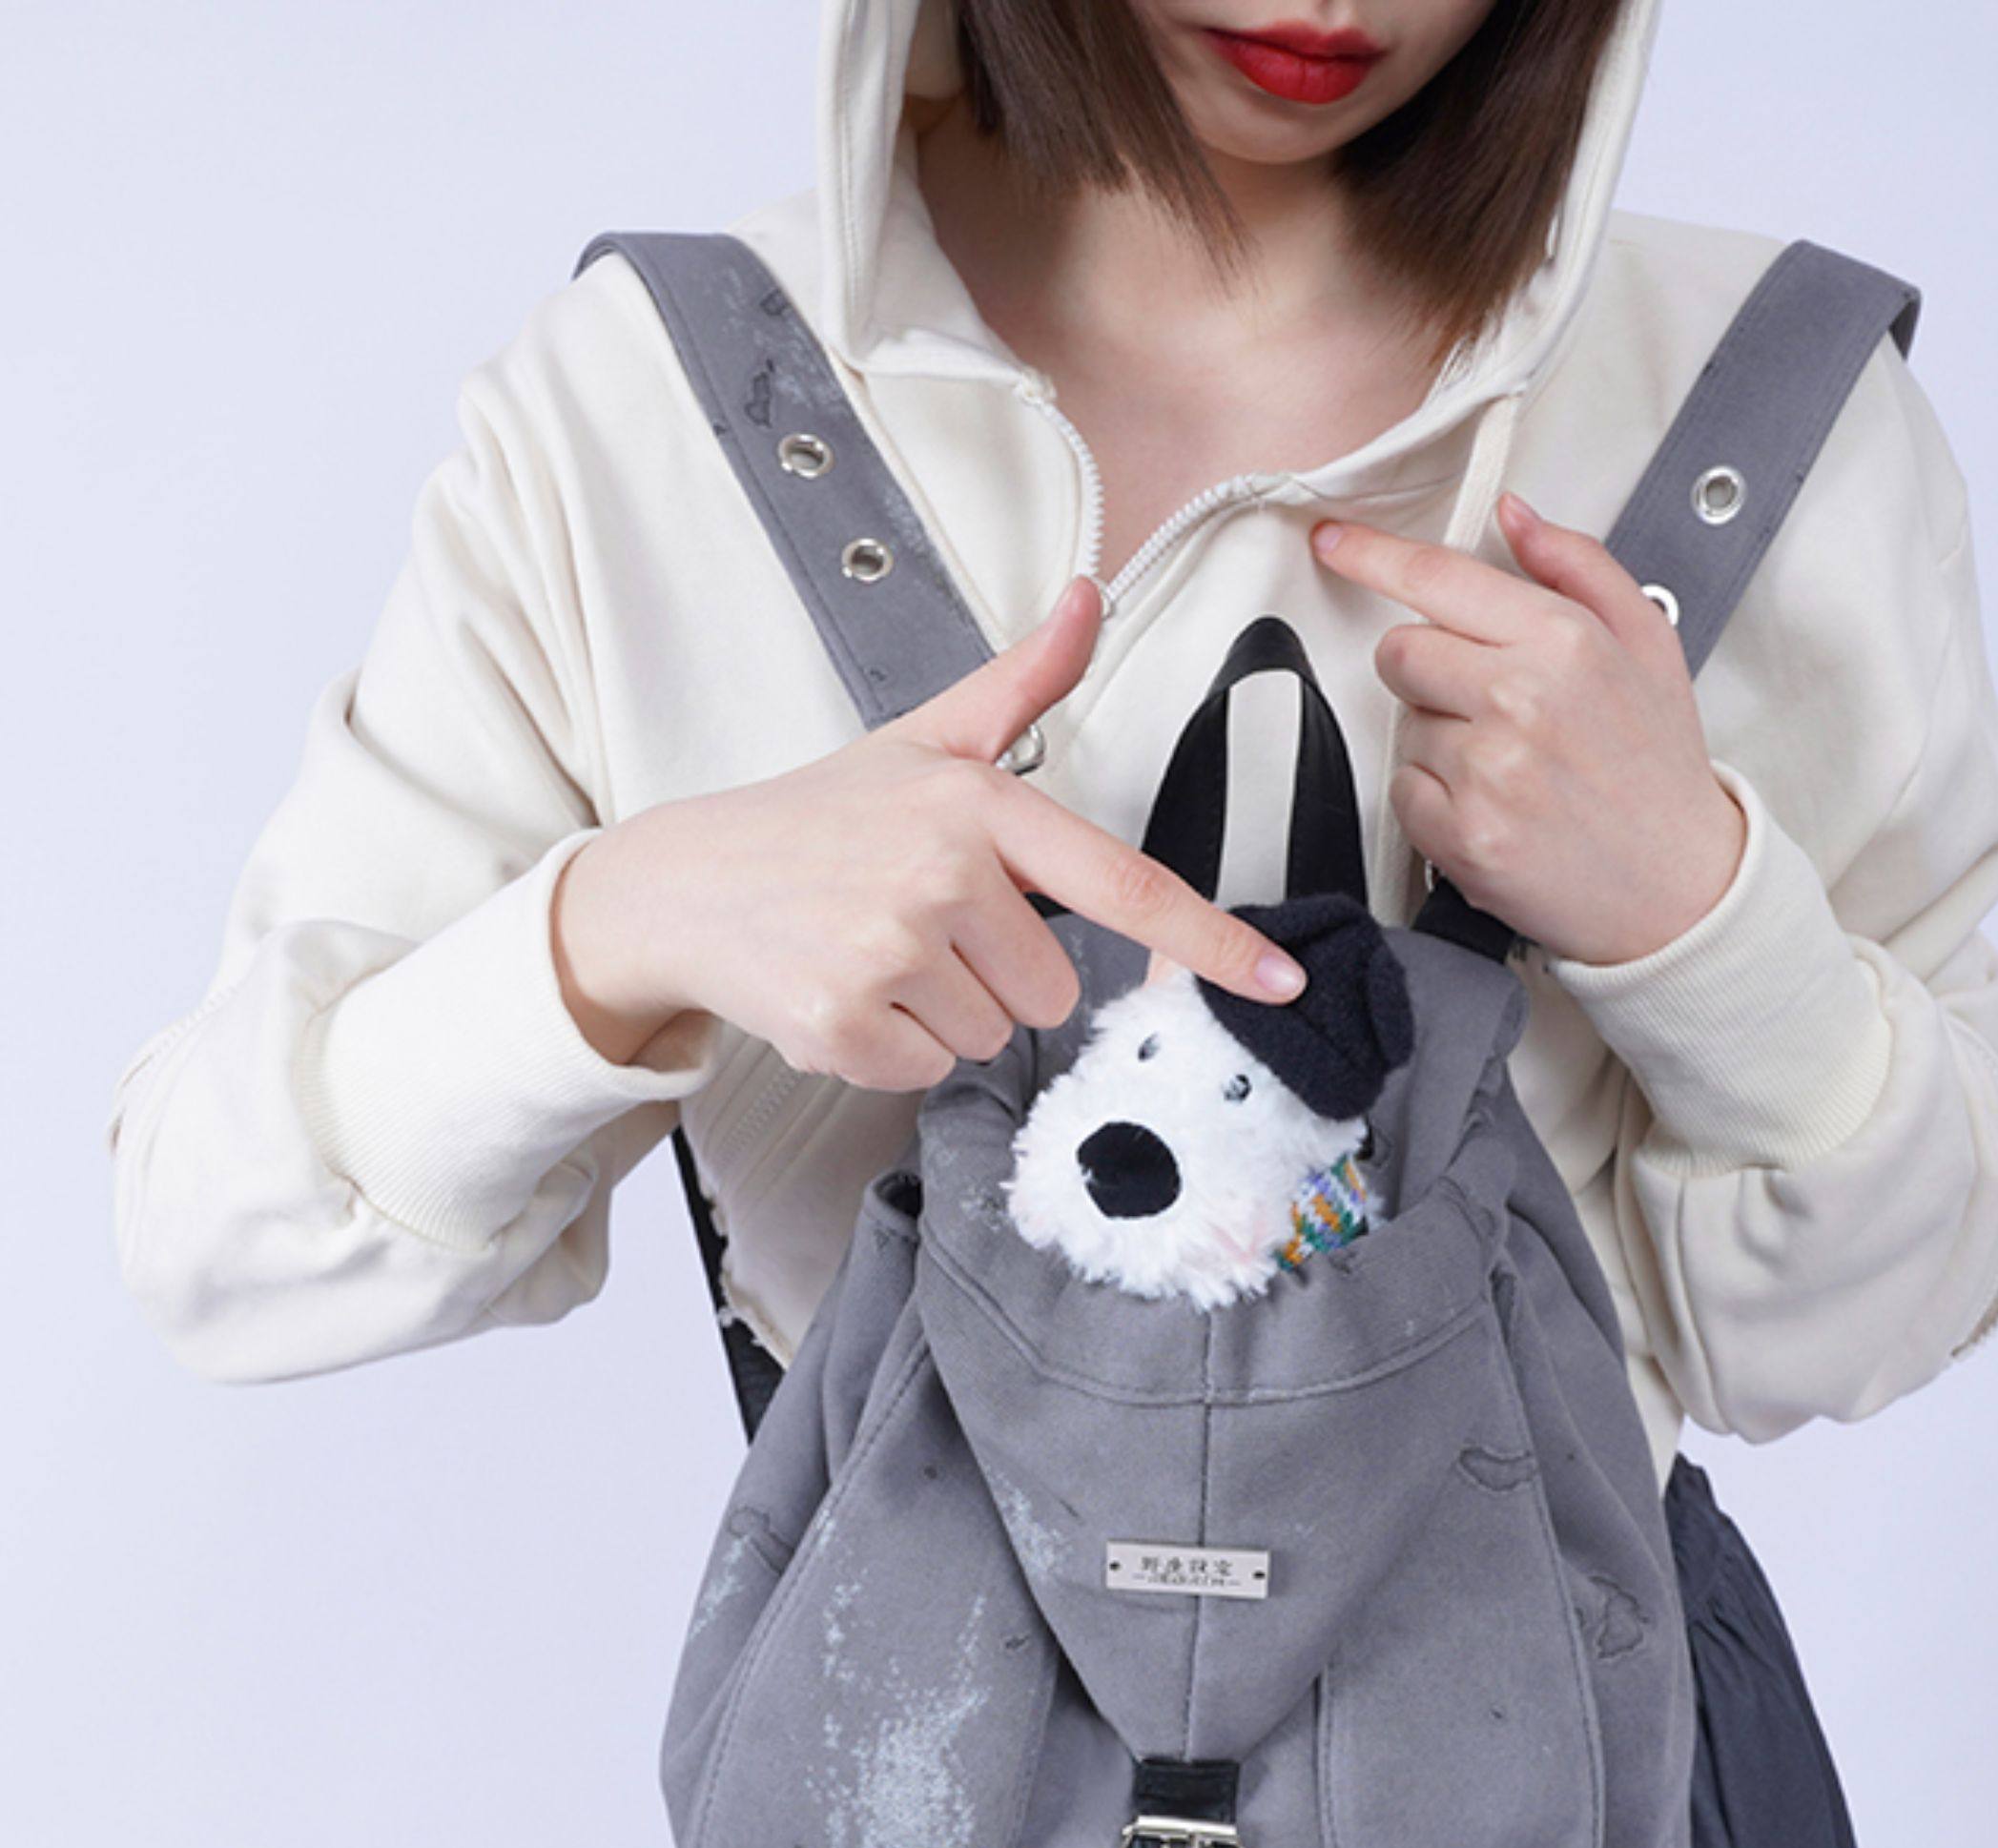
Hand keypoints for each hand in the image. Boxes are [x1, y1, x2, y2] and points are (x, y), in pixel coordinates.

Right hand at [552, 577, 1305, 1088]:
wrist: (685, 885)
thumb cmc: (817, 819)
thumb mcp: (923, 743)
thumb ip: (1021, 683)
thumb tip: (1088, 595)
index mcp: (975, 806)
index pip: (1122, 883)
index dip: (1212, 939)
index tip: (1280, 980)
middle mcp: (939, 875)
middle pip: (1055, 988)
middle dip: (998, 974)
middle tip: (919, 927)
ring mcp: (890, 951)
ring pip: (991, 1034)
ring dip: (941, 1013)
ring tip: (875, 955)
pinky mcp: (845, 1024)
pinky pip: (927, 1071)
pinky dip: (890, 1050)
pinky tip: (844, 994)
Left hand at [1312, 494, 1746, 966]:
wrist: (1679, 889)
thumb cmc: (1659, 770)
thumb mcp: (1647, 642)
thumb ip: (1577, 566)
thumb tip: (1514, 516)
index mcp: (1564, 641)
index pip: (1438, 578)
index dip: (1371, 555)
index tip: (1334, 542)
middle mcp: (1521, 700)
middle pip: (1399, 651)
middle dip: (1426, 669)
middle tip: (1484, 701)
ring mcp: (1488, 772)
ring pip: (1403, 725)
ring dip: (1441, 741)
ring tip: (1511, 767)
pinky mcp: (1464, 837)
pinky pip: (1402, 792)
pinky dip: (1434, 801)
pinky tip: (1492, 807)